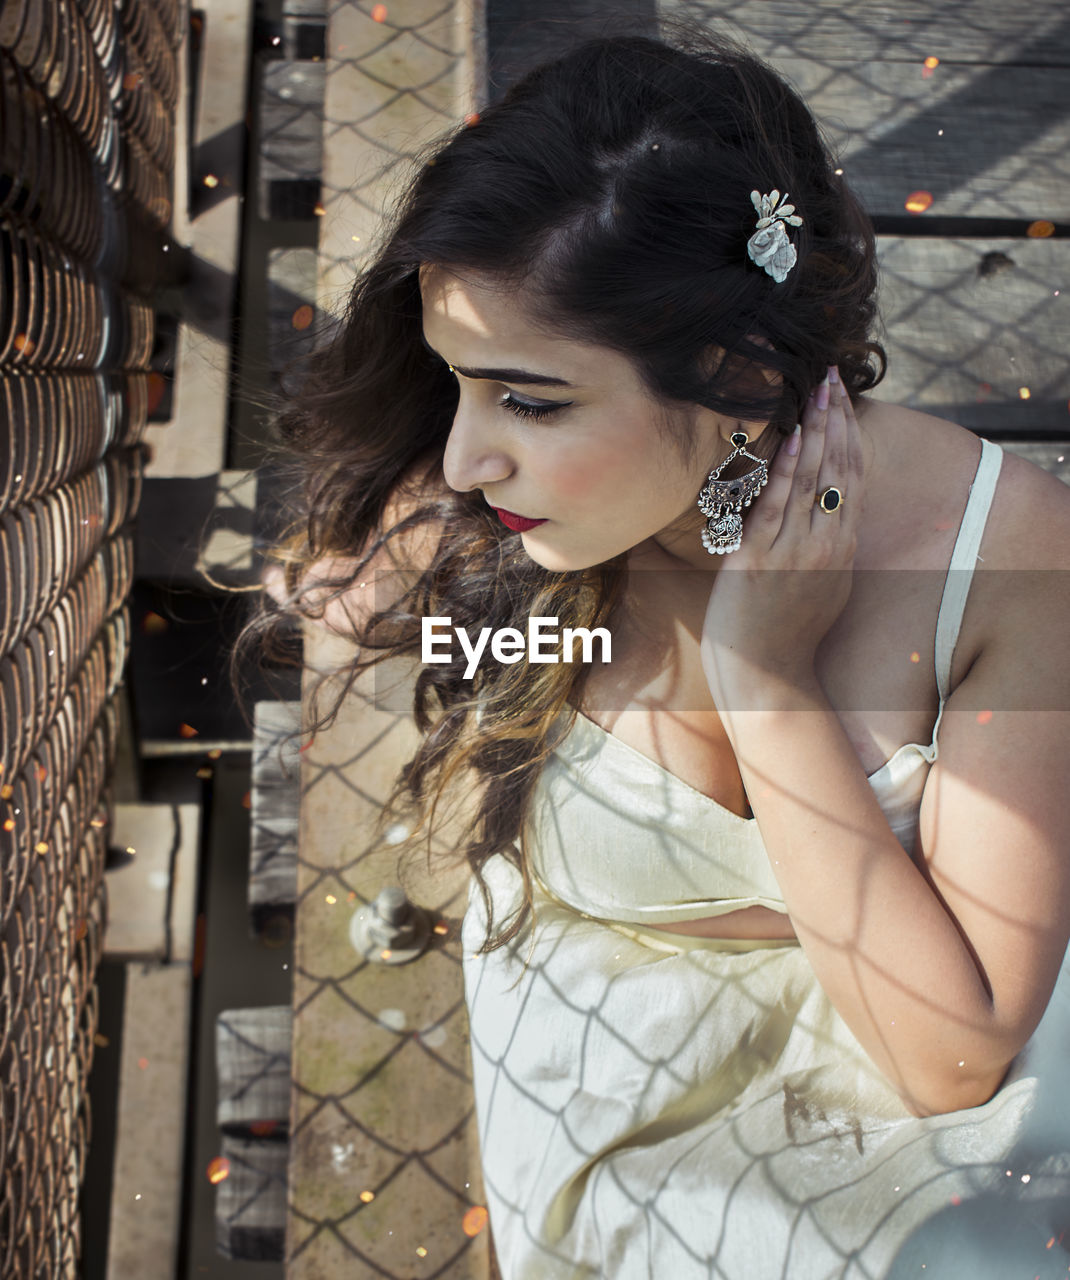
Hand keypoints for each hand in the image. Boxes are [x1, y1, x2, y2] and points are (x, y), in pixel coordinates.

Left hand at [700, 365, 866, 703]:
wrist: (767, 678)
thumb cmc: (783, 635)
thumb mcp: (818, 587)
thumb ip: (821, 549)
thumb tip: (817, 518)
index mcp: (841, 548)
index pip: (850, 477)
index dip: (849, 433)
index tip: (843, 398)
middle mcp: (826, 545)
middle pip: (839, 469)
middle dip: (836, 419)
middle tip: (832, 376)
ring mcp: (796, 553)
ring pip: (814, 481)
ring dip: (816, 431)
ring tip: (817, 390)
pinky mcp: (762, 562)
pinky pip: (779, 508)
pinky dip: (788, 472)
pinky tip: (792, 439)